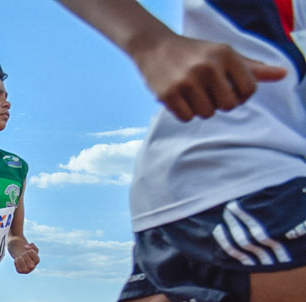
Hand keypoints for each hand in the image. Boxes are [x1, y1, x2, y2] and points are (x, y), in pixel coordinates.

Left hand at [14, 243, 39, 273]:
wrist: (21, 256)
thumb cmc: (28, 251)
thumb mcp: (32, 246)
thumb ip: (32, 245)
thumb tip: (26, 246)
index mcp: (37, 261)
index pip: (36, 258)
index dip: (31, 252)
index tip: (28, 250)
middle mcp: (33, 267)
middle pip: (30, 263)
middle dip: (25, 255)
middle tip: (23, 253)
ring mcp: (26, 270)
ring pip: (23, 266)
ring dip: (20, 258)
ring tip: (19, 256)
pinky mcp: (20, 271)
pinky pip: (17, 267)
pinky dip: (16, 262)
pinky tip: (17, 260)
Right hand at [134, 34, 285, 120]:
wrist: (155, 47)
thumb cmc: (196, 53)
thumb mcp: (225, 55)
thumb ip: (254, 68)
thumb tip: (284, 75)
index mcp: (226, 55)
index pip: (248, 90)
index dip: (240, 95)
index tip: (227, 88)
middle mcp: (207, 66)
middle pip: (228, 105)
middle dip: (219, 103)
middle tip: (208, 92)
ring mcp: (186, 81)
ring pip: (207, 113)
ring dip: (201, 109)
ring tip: (192, 93)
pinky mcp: (168, 94)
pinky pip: (187, 118)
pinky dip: (185, 113)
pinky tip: (179, 98)